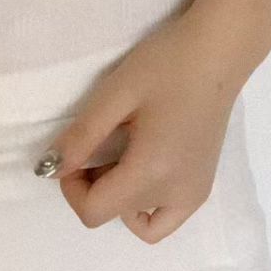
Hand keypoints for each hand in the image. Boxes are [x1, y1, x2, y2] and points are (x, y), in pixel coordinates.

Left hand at [37, 6, 256, 243]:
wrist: (219, 51)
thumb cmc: (166, 64)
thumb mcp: (116, 93)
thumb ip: (82, 135)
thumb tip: (51, 167)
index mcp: (153, 173)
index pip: (95, 211)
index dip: (71, 187)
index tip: (74, 150)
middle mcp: (176, 195)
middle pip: (115, 213)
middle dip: (93, 183)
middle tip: (100, 137)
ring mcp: (194, 195)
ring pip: (138, 219)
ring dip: (118, 195)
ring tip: (122, 149)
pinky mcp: (202, 187)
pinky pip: (167, 218)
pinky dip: (146, 205)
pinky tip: (144, 169)